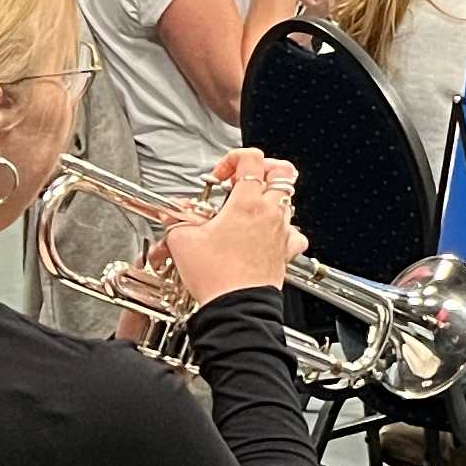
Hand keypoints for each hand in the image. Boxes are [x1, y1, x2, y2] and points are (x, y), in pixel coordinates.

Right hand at [163, 148, 307, 305]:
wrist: (237, 306)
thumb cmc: (217, 277)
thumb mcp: (183, 240)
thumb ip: (176, 219)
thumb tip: (171, 212)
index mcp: (247, 203)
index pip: (251, 158)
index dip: (232, 159)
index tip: (219, 176)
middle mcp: (271, 213)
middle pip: (281, 172)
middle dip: (261, 169)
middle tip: (243, 180)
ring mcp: (282, 232)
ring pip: (287, 200)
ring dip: (268, 198)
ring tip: (247, 208)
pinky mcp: (286, 252)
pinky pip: (294, 233)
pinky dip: (282, 228)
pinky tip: (265, 234)